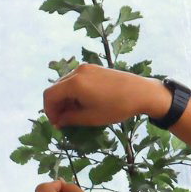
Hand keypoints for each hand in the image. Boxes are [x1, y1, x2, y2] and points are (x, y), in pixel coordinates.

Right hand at [43, 64, 169, 128]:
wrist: (141, 92)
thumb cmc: (116, 107)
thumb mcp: (91, 117)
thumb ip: (70, 118)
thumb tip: (58, 121)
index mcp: (74, 84)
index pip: (49, 95)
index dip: (49, 111)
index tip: (56, 124)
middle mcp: (77, 72)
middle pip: (56, 88)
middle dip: (56, 105)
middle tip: (62, 121)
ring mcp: (85, 68)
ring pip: (65, 84)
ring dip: (64, 99)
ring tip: (73, 113)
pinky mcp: (93, 68)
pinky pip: (75, 80)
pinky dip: (73, 92)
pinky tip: (82, 103)